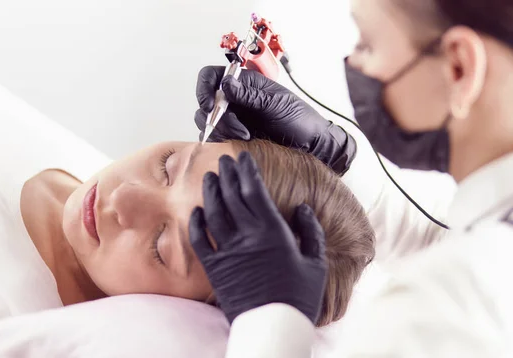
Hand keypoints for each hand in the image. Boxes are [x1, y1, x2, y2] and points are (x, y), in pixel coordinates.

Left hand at [188, 152, 327, 323]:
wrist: (273, 326)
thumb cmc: (298, 297)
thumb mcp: (316, 262)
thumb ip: (311, 232)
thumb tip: (303, 209)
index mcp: (273, 232)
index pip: (254, 190)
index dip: (247, 170)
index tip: (243, 157)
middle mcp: (248, 236)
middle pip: (232, 195)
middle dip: (227, 174)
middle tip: (224, 161)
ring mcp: (228, 251)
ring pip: (214, 212)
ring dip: (211, 192)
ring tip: (211, 177)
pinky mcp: (215, 268)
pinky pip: (200, 240)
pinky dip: (197, 223)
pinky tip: (196, 210)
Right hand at [194, 66, 356, 173]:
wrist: (311, 145)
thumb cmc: (300, 119)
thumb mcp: (275, 104)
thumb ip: (249, 95)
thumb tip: (225, 83)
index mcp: (244, 83)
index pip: (211, 76)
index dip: (204, 88)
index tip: (210, 105)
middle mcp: (235, 99)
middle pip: (206, 103)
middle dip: (217, 117)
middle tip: (239, 129)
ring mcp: (233, 118)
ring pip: (207, 122)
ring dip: (222, 130)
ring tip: (245, 137)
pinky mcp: (234, 136)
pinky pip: (215, 138)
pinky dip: (222, 141)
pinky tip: (241, 143)